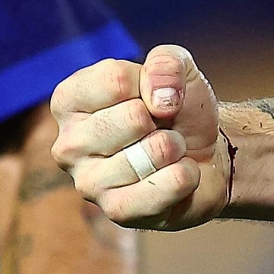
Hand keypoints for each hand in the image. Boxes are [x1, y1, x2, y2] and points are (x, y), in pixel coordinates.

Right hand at [49, 46, 228, 229]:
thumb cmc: (177, 108)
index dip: (152, 84)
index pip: (116, 80)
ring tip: (170, 150)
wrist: (206, 153)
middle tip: (161, 127)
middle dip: (164, 118)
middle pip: (134, 117)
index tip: (153, 96)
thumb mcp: (176, 67)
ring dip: (176, 147)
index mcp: (69, 101)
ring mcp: (88, 182)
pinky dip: (185, 176)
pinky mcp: (116, 211)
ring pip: (153, 152)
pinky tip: (177, 174)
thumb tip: (158, 100)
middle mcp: (68, 143)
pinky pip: (165, 187)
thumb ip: (165, 62)